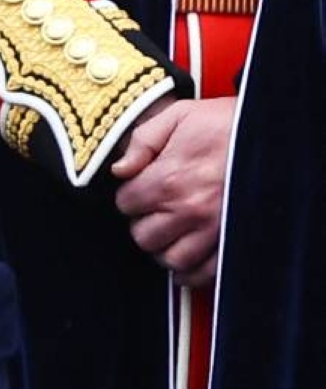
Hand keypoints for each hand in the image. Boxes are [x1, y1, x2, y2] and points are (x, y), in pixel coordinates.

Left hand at [111, 96, 235, 287]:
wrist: (269, 133)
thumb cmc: (224, 124)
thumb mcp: (178, 115)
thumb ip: (142, 141)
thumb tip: (120, 168)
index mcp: (169, 177)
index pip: (127, 204)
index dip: (128, 195)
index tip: (137, 189)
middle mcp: (189, 209)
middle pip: (144, 236)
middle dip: (142, 223)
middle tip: (152, 210)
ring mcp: (213, 230)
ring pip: (171, 260)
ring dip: (164, 247)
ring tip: (168, 231)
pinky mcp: (232, 241)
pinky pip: (204, 273)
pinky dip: (191, 272)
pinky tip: (186, 256)